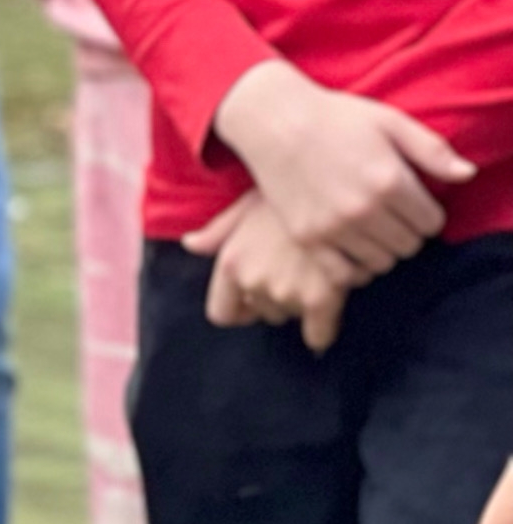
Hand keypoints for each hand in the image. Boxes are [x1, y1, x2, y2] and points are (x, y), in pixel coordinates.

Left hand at [186, 190, 352, 352]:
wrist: (334, 188)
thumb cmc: (288, 193)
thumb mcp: (247, 206)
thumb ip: (218, 231)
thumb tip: (190, 244)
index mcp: (230, 263)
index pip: (221, 313)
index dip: (240, 311)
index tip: (255, 305)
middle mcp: (252, 281)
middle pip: (263, 313)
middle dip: (277, 299)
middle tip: (295, 271)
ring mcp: (285, 292)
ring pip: (292, 316)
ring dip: (300, 303)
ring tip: (315, 272)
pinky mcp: (321, 299)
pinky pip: (319, 334)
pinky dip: (323, 331)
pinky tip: (331, 312)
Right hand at [209, 60, 469, 275]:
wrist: (275, 121)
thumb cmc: (336, 117)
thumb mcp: (390, 122)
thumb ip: (432, 150)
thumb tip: (467, 175)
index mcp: (390, 180)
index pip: (432, 223)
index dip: (427, 213)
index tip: (412, 202)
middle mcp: (364, 208)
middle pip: (409, 246)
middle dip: (407, 232)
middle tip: (391, 215)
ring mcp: (334, 226)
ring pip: (382, 262)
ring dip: (382, 249)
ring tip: (371, 228)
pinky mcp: (308, 237)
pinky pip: (345, 273)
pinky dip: (354, 266)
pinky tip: (350, 245)